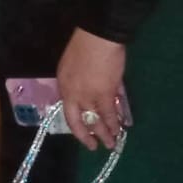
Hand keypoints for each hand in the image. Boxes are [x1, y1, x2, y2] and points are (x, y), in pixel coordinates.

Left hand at [56, 28, 126, 150]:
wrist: (97, 37)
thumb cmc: (85, 45)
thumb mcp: (71, 66)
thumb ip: (77, 83)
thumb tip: (88, 97)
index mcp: (63, 85)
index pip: (67, 112)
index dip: (76, 126)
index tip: (83, 134)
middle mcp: (73, 94)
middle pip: (79, 121)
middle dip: (88, 136)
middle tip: (95, 146)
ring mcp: (88, 95)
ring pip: (97, 120)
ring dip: (106, 133)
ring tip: (112, 143)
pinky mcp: (105, 94)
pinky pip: (110, 113)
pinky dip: (115, 122)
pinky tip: (120, 129)